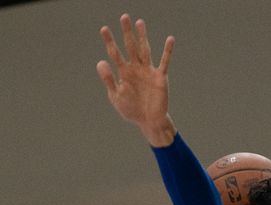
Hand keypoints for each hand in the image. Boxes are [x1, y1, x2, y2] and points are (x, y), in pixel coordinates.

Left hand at [97, 14, 175, 144]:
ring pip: (145, 50)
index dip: (109, 41)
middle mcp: (136, 68)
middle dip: (126, 33)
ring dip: (142, 36)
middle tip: (123, 17)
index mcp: (124, 73)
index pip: (115, 54)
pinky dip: (167, 51)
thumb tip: (100, 62)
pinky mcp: (160, 77)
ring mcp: (148, 71)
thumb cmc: (132, 110)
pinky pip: (164, 62)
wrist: (149, 121)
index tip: (104, 29)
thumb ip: (108, 79)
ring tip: (139, 22)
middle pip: (130, 46)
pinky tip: (170, 39)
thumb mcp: (116, 96)